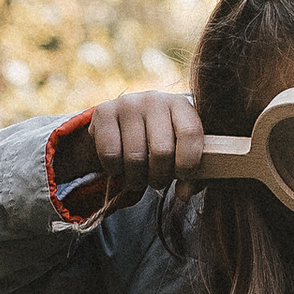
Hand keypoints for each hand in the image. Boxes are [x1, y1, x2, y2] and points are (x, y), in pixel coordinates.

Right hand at [83, 89, 204, 194]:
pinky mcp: (103, 112)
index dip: (188, 162)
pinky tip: (119, 164)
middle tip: (156, 180)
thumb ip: (189, 176)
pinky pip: (110, 155)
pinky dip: (115, 169)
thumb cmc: (158, 142)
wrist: (122, 125)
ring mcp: (127, 103)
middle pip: (161, 151)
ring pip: (135, 157)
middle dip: (159, 176)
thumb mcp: (179, 154)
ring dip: (137, 178)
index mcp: (180, 105)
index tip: (182, 175)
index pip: (190, 133)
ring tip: (138, 176)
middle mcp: (154, 99)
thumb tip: (184, 194)